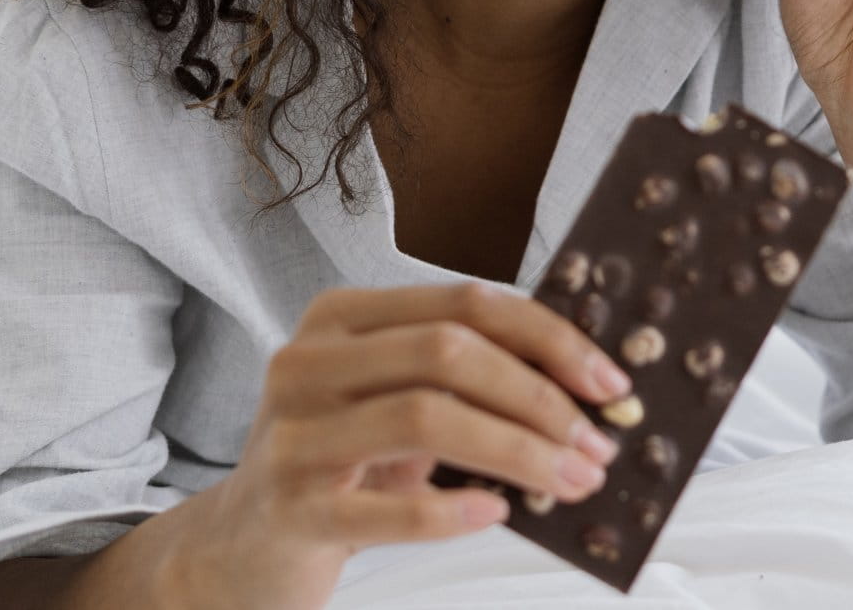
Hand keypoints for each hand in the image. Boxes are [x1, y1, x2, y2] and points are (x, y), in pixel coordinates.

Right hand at [180, 283, 633, 608]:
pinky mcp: (289, 509)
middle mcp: (307, 361)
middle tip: (600, 446)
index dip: (548, 338)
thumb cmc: (344, 466)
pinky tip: (498, 512)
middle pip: (449, 354)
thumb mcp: (395, 403)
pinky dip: (453, 509)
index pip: (464, 304)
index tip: (610, 382)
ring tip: (572, 482)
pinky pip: (387, 507)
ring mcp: (293, 435)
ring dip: (518, 452)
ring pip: (426, 417)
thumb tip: (586, 384)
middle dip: (541, 399)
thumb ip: (466, 378)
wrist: (242, 549)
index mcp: (341, 318)